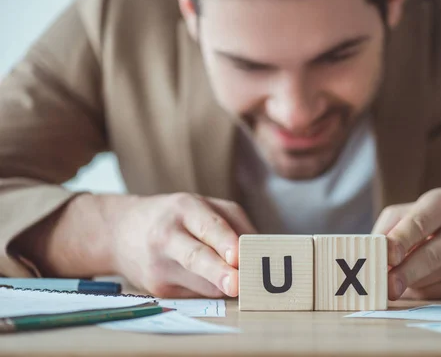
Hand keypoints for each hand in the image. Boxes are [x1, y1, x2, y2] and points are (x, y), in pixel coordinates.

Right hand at [110, 194, 256, 297]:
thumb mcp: (203, 205)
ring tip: (237, 279)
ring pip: (202, 283)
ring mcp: (159, 266)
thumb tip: (260, 252)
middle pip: (197, 258)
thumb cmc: (175, 216)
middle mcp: (167, 236)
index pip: (207, 226)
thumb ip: (235, 224)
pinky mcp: (158, 289)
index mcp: (184, 208)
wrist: (120, 231)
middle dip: (219, 273)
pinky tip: (208, 277)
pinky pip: (197, 294)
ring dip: (225, 283)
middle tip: (237, 285)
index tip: (238, 255)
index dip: (224, 241)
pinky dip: (211, 288)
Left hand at [372, 188, 440, 299]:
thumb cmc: (438, 221)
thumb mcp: (415, 210)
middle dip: (404, 273)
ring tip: (397, 276)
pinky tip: (422, 280)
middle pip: (429, 256)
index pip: (419, 223)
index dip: (402, 240)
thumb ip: (389, 228)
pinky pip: (437, 293)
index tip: (388, 255)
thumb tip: (370, 255)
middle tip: (385, 285)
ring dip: (407, 281)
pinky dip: (421, 290)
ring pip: (428, 279)